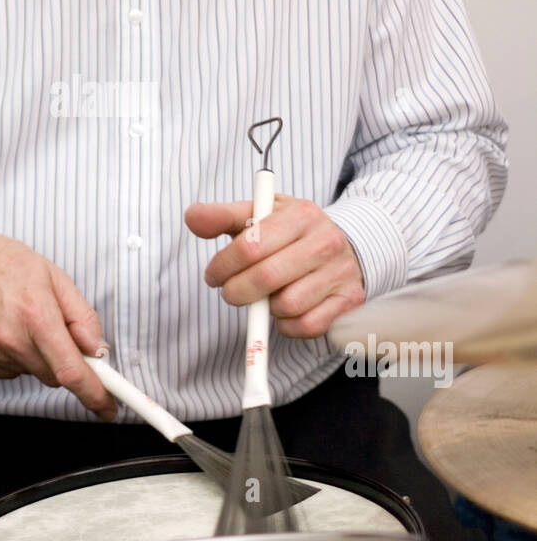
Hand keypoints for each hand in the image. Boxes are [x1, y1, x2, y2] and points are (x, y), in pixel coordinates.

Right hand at [0, 221, 116, 418]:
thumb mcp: (52, 276)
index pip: (71, 371)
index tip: (108, 408)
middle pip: (55, 375)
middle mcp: (10, 340)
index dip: (95, 395)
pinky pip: (7, 372)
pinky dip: (10, 356)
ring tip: (15, 318)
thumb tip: (98, 351)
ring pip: (31, 372)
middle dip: (62, 359)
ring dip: (33, 355)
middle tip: (50, 326)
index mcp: (36, 315)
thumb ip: (81, 316)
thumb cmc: (0, 263)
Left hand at [184, 195, 365, 338]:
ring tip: (265, 296)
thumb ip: (223, 216)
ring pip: (287, 305)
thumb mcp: (261, 214)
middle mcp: (325, 241)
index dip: (223, 265)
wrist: (349, 245)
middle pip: (267, 278)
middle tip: (230, 292)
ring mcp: (340, 273)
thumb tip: (192, 217)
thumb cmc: (292, 232)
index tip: (213, 275)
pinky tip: (284, 310)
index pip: (251, 244)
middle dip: (237, 291)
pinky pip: (306, 326)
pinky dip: (286, 325)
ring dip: (265, 307)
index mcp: (301, 214)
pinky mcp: (349, 302)